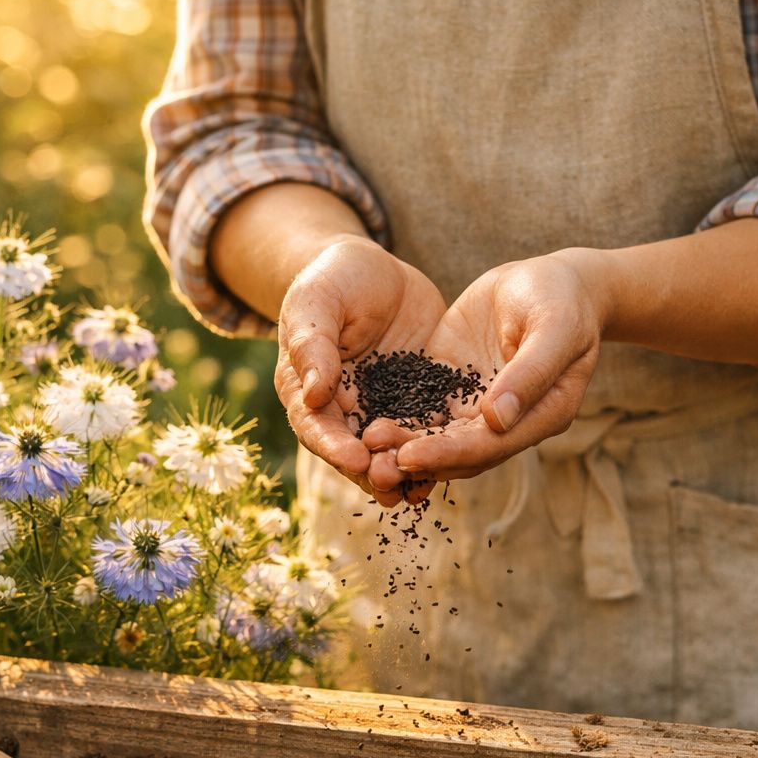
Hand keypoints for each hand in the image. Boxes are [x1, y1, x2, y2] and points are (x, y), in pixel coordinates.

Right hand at [275, 235, 448, 506]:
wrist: (377, 268)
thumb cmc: (334, 279)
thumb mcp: (317, 301)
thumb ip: (313, 344)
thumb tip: (314, 394)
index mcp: (305, 388)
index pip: (315, 425)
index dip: (333, 446)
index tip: (356, 459)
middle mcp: (340, 410)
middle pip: (351, 451)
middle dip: (370, 470)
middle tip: (391, 482)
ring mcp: (378, 410)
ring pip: (387, 451)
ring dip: (401, 472)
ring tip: (418, 489)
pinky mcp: (414, 402)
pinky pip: (422, 432)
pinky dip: (433, 452)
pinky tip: (452, 466)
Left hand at [360, 251, 603, 488]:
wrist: (550, 280)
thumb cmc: (561, 298)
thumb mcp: (554, 326)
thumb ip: (530, 372)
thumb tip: (496, 419)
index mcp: (542, 415)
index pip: (491, 445)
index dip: (450, 453)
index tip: (410, 455)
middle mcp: (508, 423)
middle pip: (459, 451)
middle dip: (416, 457)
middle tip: (373, 459)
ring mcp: (477, 407)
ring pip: (436, 437)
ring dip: (401, 444)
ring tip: (363, 442)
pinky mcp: (452, 387)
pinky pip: (422, 409)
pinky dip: (397, 418)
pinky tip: (363, 419)